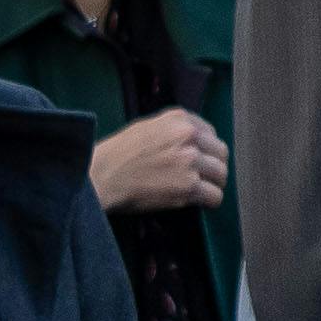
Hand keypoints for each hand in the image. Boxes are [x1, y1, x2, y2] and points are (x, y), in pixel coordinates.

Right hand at [88, 107, 224, 215]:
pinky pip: (215, 196)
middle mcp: (188, 136)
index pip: (210, 133)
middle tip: (200, 176)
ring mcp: (190, 161)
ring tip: (198, 189)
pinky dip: (208, 201)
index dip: (205, 148)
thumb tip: (197, 141)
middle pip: (220, 153)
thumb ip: (173, 130)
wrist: (98, 176)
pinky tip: (197, 201)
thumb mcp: (146, 127)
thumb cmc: (116, 155)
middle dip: (212, 165)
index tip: (197, 157)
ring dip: (212, 184)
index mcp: (178, 119)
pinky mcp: (189, 186)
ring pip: (221, 175)